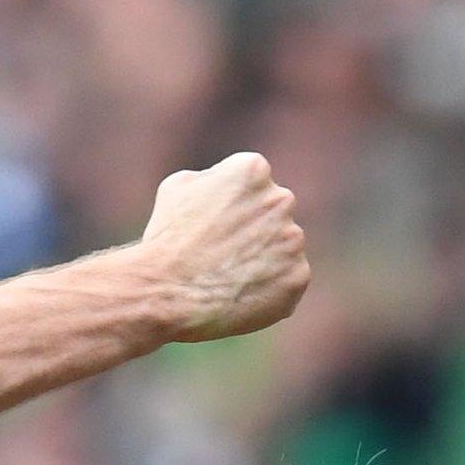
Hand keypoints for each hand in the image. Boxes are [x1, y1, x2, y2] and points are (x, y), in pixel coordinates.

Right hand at [138, 152, 310, 342]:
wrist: (166, 294)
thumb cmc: (166, 239)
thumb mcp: (177, 188)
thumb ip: (213, 178)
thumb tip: (226, 184)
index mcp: (253, 169)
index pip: (252, 183)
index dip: (228, 206)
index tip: (211, 224)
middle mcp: (282, 199)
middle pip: (272, 213)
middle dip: (252, 230)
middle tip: (220, 253)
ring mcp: (293, 240)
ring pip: (282, 247)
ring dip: (262, 258)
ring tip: (226, 277)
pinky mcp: (298, 277)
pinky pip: (287, 280)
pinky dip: (268, 288)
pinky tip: (239, 295)